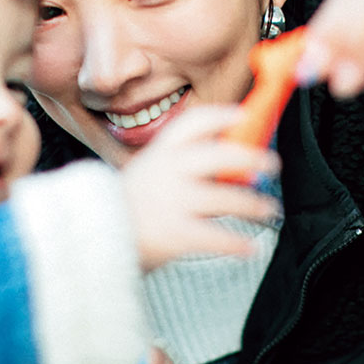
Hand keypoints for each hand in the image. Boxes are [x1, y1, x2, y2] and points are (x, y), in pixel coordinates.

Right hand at [122, 105, 280, 270]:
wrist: (92, 237)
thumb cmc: (127, 207)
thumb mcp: (147, 173)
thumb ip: (182, 166)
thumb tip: (230, 164)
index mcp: (160, 152)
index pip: (194, 122)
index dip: (223, 116)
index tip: (244, 115)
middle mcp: (168, 171)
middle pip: (221, 155)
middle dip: (252, 157)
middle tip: (271, 164)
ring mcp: (173, 201)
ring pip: (228, 198)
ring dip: (254, 204)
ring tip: (268, 208)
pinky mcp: (176, 233)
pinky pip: (218, 237)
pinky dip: (238, 244)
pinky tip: (250, 247)